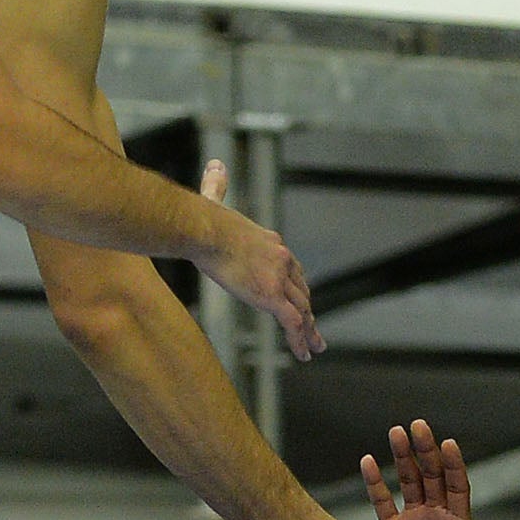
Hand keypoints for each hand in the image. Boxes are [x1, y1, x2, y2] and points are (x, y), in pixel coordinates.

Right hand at [195, 158, 323, 361]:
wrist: (205, 231)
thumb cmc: (204, 220)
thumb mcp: (213, 201)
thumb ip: (216, 185)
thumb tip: (215, 165)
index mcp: (271, 243)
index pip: (292, 269)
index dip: (296, 287)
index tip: (300, 300)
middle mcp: (282, 260)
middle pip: (302, 290)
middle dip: (309, 310)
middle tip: (314, 327)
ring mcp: (278, 279)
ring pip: (302, 310)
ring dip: (309, 330)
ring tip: (315, 347)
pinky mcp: (271, 296)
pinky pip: (292, 322)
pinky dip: (300, 339)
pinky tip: (303, 353)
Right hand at [354, 421, 519, 519]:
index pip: (457, 488)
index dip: (454, 466)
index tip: (448, 443)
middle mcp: (437, 519)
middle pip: (432, 477)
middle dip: (425, 451)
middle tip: (418, 426)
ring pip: (408, 483)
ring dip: (402, 458)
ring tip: (395, 431)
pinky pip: (382, 503)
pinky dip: (376, 483)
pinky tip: (368, 460)